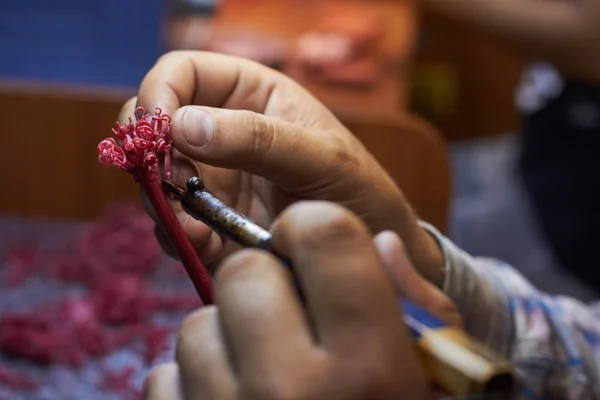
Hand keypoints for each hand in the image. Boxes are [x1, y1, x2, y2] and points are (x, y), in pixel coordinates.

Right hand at [120, 51, 443, 284]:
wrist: (372, 249)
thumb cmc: (359, 189)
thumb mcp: (322, 158)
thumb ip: (258, 139)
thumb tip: (181, 125)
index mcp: (250, 95)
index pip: (182, 72)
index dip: (158, 92)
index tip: (159, 129)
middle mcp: (221, 134)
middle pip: (153, 126)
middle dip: (149, 152)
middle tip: (168, 181)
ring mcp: (212, 180)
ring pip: (154, 180)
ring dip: (161, 201)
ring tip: (198, 225)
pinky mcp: (210, 224)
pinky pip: (174, 226)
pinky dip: (178, 236)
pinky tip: (205, 244)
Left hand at [142, 201, 429, 399]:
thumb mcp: (435, 386)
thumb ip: (419, 310)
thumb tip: (381, 242)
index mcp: (368, 370)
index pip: (323, 235)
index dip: (314, 229)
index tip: (312, 248)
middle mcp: (288, 393)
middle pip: (243, 270)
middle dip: (267, 284)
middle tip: (292, 322)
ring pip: (196, 324)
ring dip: (227, 339)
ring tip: (264, 378)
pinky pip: (164, 377)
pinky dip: (192, 385)